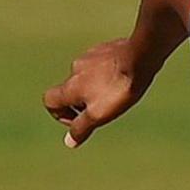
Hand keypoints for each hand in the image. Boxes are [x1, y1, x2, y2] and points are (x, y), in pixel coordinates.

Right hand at [42, 38, 156, 147]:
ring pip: (86, 75)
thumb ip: (82, 128)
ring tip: (117, 91)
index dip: (60, 114)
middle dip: (83, 101)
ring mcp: (90, 55)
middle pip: (70, 89)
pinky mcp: (106, 48)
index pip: (49, 101)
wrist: (140, 57)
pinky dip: (107, 72)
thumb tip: (69, 141)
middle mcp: (75, 69)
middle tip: (105, 108)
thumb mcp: (99, 115)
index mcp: (70, 87)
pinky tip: (124, 76)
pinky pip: (101, 63)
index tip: (80, 120)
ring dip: (96, 86)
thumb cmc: (118, 89)